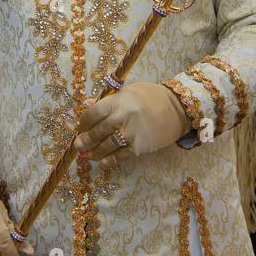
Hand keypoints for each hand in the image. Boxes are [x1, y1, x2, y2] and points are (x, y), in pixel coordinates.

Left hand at [74, 82, 190, 169]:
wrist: (178, 108)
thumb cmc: (151, 97)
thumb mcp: (128, 92)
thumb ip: (107, 99)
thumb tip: (86, 104)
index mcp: (119, 100)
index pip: (94, 113)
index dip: (84, 122)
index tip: (80, 127)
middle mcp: (124, 116)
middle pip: (98, 131)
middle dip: (85, 140)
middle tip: (78, 145)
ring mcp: (131, 133)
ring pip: (106, 146)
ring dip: (94, 153)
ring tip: (88, 156)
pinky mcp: (140, 146)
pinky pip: (120, 156)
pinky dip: (109, 161)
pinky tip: (103, 163)